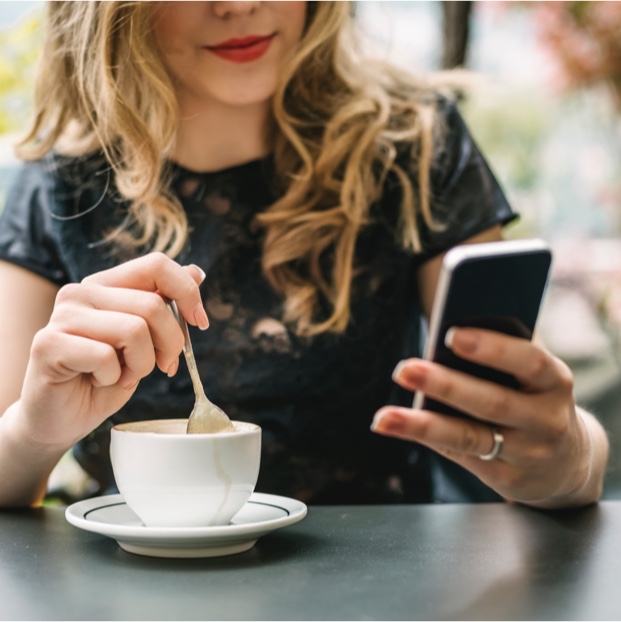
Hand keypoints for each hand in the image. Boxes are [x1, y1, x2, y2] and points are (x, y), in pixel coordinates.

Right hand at [15, 253, 207, 450]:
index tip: (200, 322)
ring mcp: (62, 316)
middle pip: (153, 305)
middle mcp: (81, 292)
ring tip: (123, 375)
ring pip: (134, 330)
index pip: (157, 265)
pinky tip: (98, 381)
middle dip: (170, 344)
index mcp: (106, 285)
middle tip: (160, 366)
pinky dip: (114, 377)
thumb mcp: (146, 340)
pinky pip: (106, 357)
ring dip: (141, 365)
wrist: (60, 419)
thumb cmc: (104, 378)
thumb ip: (164, 304)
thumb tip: (196, 272)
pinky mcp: (48, 344)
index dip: (187, 292)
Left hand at [371, 327, 606, 507]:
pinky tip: (395, 427)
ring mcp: (527, 454)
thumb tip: (441, 347)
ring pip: (469, 437)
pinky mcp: (507, 478)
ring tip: (384, 416)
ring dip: (422, 425)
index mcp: (555, 382)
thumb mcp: (534, 379)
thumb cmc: (533, 401)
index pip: (529, 361)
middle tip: (404, 369)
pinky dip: (425, 438)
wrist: (567, 463)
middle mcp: (546, 420)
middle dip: (445, 386)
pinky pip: (459, 454)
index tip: (452, 335)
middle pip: (492, 403)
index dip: (492, 349)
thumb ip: (502, 363)